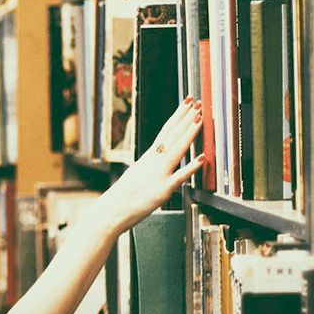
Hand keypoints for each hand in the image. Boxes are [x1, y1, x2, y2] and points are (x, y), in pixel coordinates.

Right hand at [96, 98, 205, 233]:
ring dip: (189, 133)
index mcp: (149, 157)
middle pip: (172, 136)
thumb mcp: (137, 174)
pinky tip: (202, 158)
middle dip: (186, 118)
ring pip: (176, 150)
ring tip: (200, 119)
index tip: (187, 103)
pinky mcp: (162, 191)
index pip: (166, 131)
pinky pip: (179, 177)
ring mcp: (159, 175)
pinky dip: (191, 167)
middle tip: (198, 103)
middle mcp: (154, 162)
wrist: (111, 210)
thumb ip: (151, 166)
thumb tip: (158, 160)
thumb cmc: (123, 196)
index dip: (178, 116)